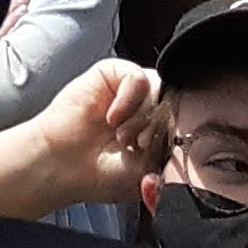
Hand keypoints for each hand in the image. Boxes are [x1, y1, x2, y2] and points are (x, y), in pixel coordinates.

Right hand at [8, 59, 166, 210]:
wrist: (63, 166)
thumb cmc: (101, 173)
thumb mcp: (146, 172)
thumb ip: (166, 153)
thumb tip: (179, 133)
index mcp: (157, 130)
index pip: (184, 120)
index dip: (176, 136)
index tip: (157, 155)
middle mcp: (145, 106)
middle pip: (173, 104)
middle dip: (158, 130)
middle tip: (135, 147)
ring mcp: (128, 89)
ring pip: (158, 88)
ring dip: (142, 118)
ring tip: (122, 136)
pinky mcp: (110, 73)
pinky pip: (136, 76)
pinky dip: (128, 99)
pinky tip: (112, 118)